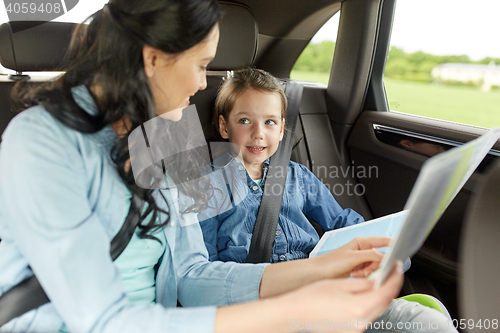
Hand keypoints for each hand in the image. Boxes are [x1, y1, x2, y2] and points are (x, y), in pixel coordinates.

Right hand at [282, 263, 402, 332]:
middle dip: (390, 286)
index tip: (397, 268)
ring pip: (377, 310)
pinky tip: (364, 294)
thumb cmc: (310, 298)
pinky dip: (370, 304)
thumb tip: (376, 281)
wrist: (295, 314)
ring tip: (376, 281)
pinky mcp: (351, 331)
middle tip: (390, 272)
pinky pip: (367, 316)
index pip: (387, 292)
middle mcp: (360, 322)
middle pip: (385, 303)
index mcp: (359, 308)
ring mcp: (356, 329)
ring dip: (380, 295)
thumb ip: (362, 284)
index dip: (395, 277)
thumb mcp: (339, 284)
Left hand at [314, 236, 390, 278]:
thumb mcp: (354, 258)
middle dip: (375, 265)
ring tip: (356, 273)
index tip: (401, 250)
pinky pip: (369, 273)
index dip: (393, 245)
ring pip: (376, 266)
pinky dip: (364, 275)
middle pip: (381, 257)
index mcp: (361, 242)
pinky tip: (355, 275)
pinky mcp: (358, 269)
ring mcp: (361, 260)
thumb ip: (371, 255)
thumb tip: (385, 257)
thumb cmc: (331, 263)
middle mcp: (362, 250)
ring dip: (368, 271)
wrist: (319, 274)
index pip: (383, 241)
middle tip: (365, 269)